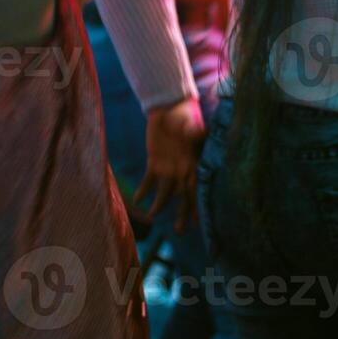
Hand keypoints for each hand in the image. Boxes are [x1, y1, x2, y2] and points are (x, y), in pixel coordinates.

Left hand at [136, 96, 205, 232]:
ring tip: (152, 215)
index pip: (198, 188)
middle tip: (180, 232)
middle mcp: (183, 170)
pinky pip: (149, 181)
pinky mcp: (154, 163)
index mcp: (195, 163)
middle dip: (183, 214)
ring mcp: (168, 168)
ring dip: (160, 205)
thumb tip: (198, 132)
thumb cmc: (184, 114)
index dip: (199, 204)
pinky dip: (144, 190)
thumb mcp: (189, 122)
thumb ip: (192, 130)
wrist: (169, 107)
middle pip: (184, 197)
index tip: (200, 221)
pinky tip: (137, 200)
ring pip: (166, 193)